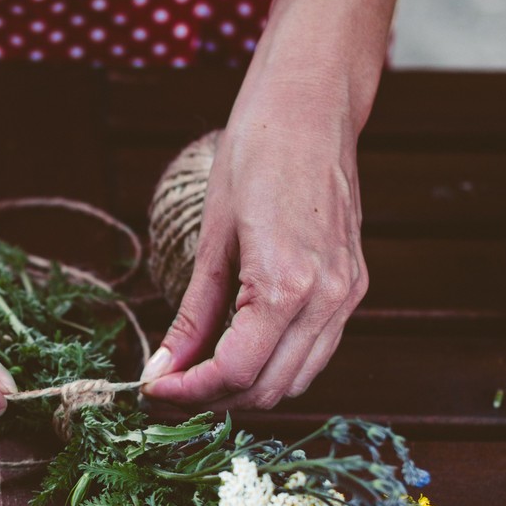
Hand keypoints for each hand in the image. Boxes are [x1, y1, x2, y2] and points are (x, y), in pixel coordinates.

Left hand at [140, 61, 367, 410]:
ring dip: (246, 388)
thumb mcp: (212, 238)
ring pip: (296, 380)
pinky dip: (276, 364)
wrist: (312, 107)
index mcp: (286, 285)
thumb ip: (192, 315)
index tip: (152, 389)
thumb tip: (162, 370)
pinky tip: (239, 346)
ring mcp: (347, 296)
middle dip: (213, 398)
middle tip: (169, 384)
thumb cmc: (256, 155)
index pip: (234, 372)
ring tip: (199, 372)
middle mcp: (327, 299)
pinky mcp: (353, 287)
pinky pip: (315, 351)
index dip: (188, 393)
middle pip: (267, 388)